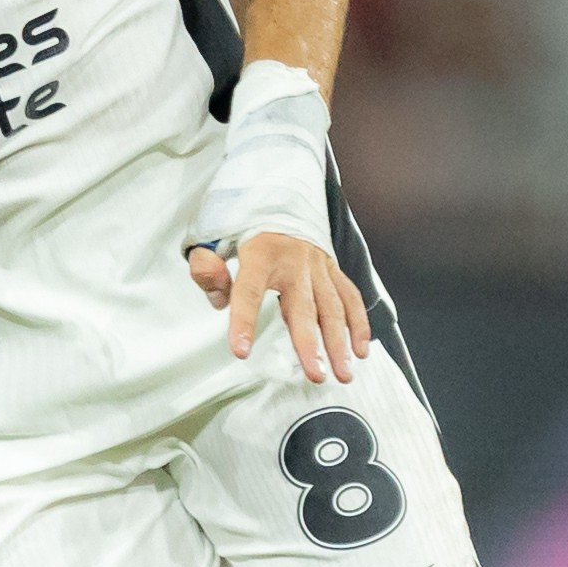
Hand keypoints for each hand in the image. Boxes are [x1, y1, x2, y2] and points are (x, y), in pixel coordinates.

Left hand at [188, 232, 370, 382]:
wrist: (276, 191)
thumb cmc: (240, 221)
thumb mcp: (210, 235)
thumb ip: (206, 266)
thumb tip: (217, 298)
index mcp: (259, 253)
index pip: (248, 291)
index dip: (243, 321)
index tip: (241, 351)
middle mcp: (294, 260)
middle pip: (303, 308)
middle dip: (310, 344)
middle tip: (315, 375)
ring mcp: (317, 265)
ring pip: (333, 307)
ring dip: (340, 342)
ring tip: (343, 374)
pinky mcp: (331, 268)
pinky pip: (350, 297)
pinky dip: (359, 323)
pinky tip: (361, 350)